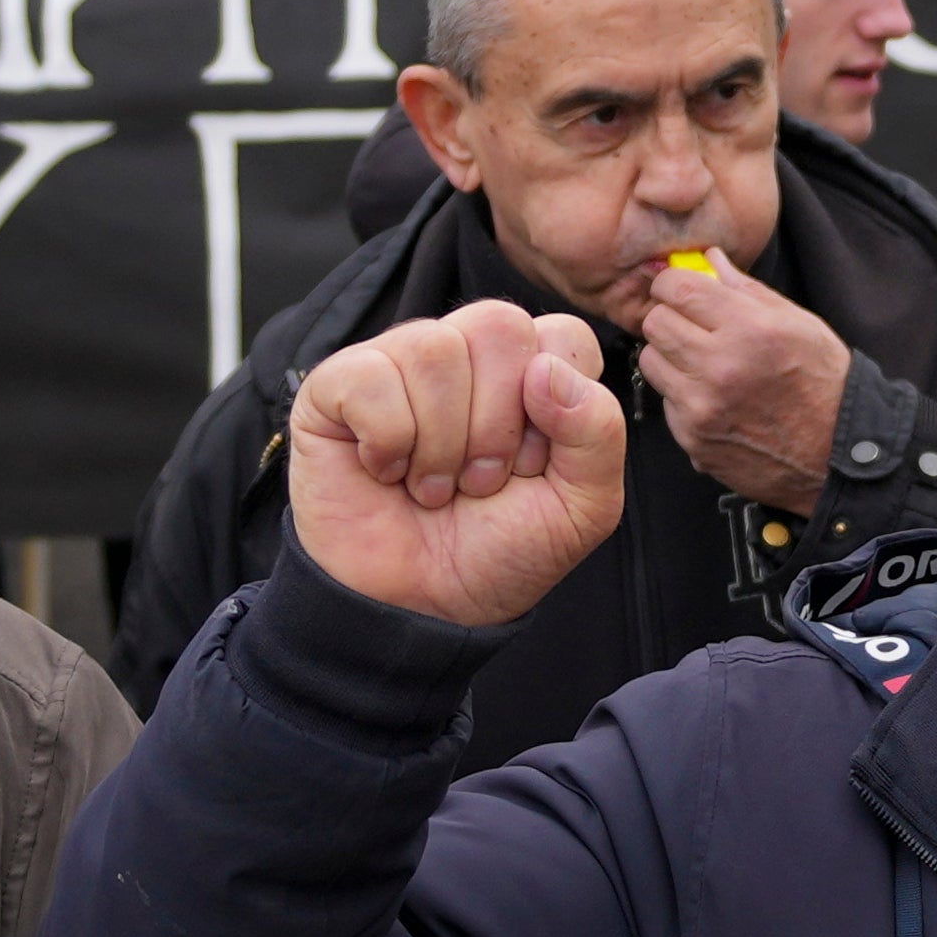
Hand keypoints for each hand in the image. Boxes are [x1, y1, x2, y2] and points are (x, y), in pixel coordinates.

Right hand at [286, 296, 631, 628]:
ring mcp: (400, 362)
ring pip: (435, 349)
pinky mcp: (337, 385)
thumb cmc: (498, 551)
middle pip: (499, 326)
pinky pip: (371, 378)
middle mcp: (466, 353)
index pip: (564, 337)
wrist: (417, 610)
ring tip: (432, 487)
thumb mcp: (582, 507)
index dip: (557, 412)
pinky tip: (385, 472)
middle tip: (478, 482)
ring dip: (441, 443)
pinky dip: (387, 441)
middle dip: (497, 425)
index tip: (532, 469)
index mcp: (531, 370)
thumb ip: (598, 432)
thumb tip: (548, 369)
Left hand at [638, 254, 849, 513]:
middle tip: (692, 324)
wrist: (837, 453)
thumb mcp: (800, 324)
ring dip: (670, 355)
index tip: (680, 288)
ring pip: (651, 360)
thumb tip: (710, 259)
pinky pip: (666, 400)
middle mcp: (721, 366)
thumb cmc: (824, 384)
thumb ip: (747, 289)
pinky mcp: (693, 437)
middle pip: (655, 322)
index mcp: (751, 329)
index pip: (677, 288)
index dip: (673, 283)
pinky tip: (714, 396)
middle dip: (671, 316)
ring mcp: (702, 406)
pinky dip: (683, 394)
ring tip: (702, 361)